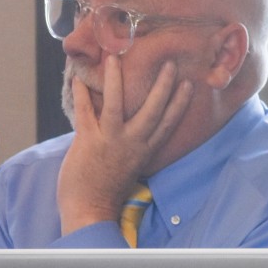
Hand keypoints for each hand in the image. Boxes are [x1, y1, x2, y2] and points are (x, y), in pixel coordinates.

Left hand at [57, 55, 192, 235]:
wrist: (89, 210)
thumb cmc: (108, 190)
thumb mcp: (130, 166)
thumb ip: (133, 145)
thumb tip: (128, 123)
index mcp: (145, 151)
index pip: (168, 124)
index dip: (180, 103)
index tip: (189, 84)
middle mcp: (132, 143)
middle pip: (152, 110)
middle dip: (162, 85)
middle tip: (169, 63)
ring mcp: (110, 141)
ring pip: (117, 104)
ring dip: (116, 79)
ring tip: (114, 57)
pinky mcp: (88, 140)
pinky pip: (85, 111)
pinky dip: (82, 94)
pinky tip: (78, 78)